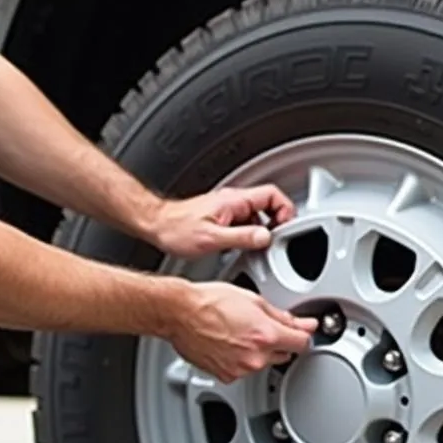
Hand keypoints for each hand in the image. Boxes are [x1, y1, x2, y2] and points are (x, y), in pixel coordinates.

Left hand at [148, 184, 296, 258]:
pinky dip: (250, 232)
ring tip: (259, 246)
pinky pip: (245, 221)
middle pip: (269, 204)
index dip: (286, 210)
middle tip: (276, 239)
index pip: (273, 195)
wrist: (156, 225)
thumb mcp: (213, 239)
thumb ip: (243, 237)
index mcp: (235, 201)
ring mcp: (227, 207)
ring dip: (263, 229)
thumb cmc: (176, 230)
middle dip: (277, 222)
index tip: (286, 227)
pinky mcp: (221, 216)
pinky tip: (242, 246)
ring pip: (258, 214)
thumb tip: (265, 238)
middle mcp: (233, 200)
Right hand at [167, 281, 317, 382]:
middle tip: (261, 326)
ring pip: (262, 363)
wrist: (179, 313)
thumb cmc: (209, 302)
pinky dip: (240, 360)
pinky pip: (243, 370)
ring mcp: (240, 369)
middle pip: (284, 355)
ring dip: (258, 351)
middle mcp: (255, 357)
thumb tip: (303, 324)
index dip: (301, 334)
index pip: (302, 344)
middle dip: (278, 342)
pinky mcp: (226, 376)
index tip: (300, 330)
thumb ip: (283, 316)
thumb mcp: (253, 300)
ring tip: (239, 332)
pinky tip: (229, 343)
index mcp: (266, 336)